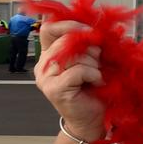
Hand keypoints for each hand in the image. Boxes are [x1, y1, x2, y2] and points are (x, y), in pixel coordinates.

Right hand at [36, 20, 106, 140]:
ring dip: (94, 64)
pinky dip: (94, 75)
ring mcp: (46, 78)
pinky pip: (79, 70)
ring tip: (96, 76)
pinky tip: (96, 83)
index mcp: (50, 54)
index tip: (90, 31)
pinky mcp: (54, 89)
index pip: (50, 28)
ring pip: (74, 55)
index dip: (70, 24)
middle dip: (90, 49)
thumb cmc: (94, 89)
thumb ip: (86, 43)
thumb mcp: (91, 59)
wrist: (92, 118)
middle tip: (98, 63)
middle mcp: (43, 64)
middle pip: (67, 40)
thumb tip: (94, 26)